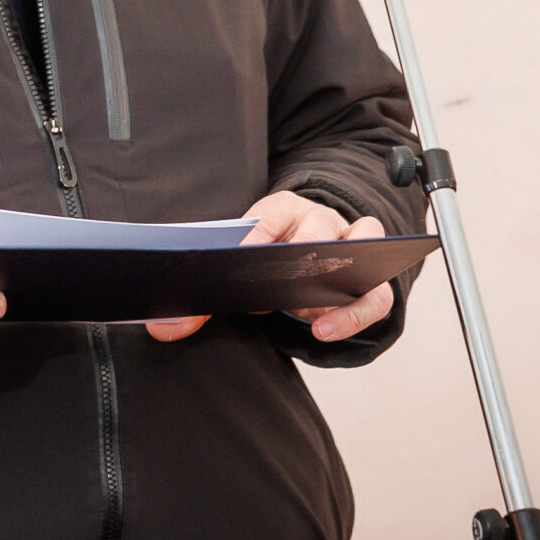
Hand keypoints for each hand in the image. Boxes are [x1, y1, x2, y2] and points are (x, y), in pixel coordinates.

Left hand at [144, 191, 393, 344]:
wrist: (307, 248)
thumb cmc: (264, 258)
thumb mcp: (233, 268)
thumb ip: (197, 301)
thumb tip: (162, 328)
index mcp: (279, 209)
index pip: (270, 215)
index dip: (257, 239)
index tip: (242, 262)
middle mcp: (319, 220)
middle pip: (319, 228)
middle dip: (300, 260)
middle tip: (277, 294)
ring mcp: (350, 245)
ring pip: (361, 249)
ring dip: (337, 284)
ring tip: (308, 314)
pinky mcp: (372, 279)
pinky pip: (377, 294)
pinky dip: (356, 313)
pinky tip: (326, 331)